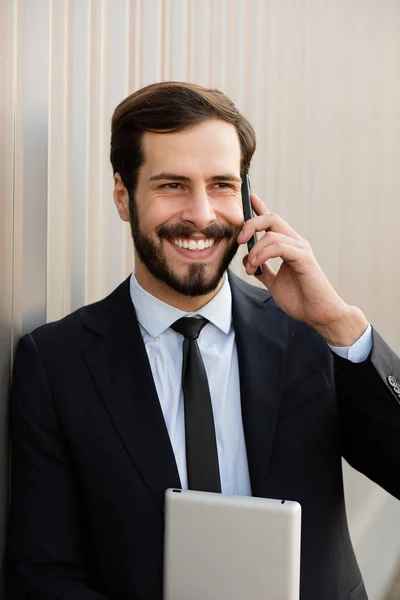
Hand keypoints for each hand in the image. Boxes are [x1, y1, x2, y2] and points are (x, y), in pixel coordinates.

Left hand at [237, 194, 368, 345]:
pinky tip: (255, 267)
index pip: (273, 222)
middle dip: (251, 224)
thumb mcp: (274, 283)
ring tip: (249, 268)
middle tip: (239, 240)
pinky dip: (263, 254)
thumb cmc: (300, 299)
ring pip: (272, 232)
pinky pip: (279, 246)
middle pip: (271, 219)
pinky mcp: (304, 258)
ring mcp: (301, 249)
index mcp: (288, 247)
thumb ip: (262, 270)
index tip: (249, 197)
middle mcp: (296, 243)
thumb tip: (246, 259)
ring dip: (255, 249)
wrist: (318, 315)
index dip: (260, 208)